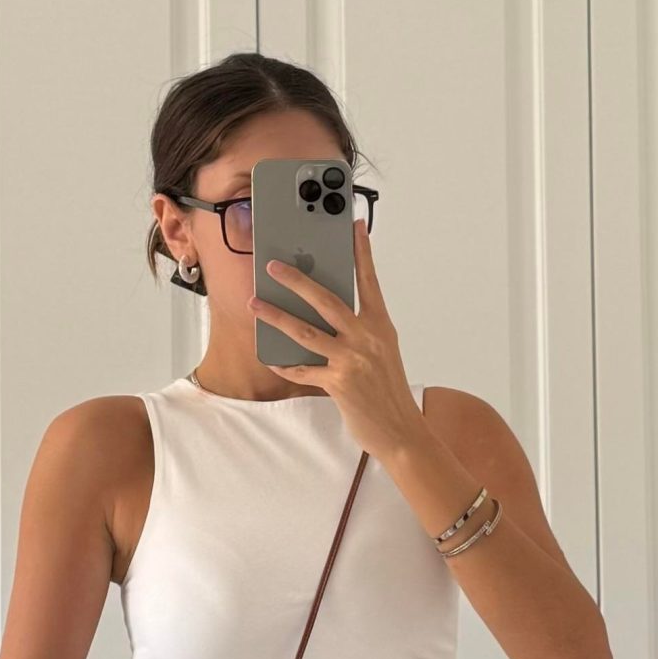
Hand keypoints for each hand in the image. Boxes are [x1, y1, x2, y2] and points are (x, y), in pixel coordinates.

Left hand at [248, 220, 421, 461]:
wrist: (401, 431)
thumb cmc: (389, 392)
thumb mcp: (383, 352)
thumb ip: (362, 330)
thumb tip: (333, 314)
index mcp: (380, 326)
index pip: (369, 281)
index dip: (362, 252)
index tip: (354, 227)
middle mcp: (366, 337)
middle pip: (325, 299)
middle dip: (296, 279)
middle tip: (274, 266)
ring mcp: (351, 359)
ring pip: (305, 331)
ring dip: (276, 316)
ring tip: (256, 304)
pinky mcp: (338, 383)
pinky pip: (303, 370)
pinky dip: (286, 364)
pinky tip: (273, 357)